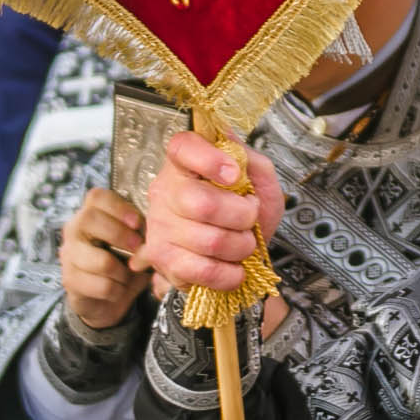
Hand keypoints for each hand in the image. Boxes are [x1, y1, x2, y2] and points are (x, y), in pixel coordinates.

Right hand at [61, 187, 153, 328]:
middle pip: (90, 219)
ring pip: (101, 260)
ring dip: (124, 272)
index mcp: (90, 214)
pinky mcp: (71, 281)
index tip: (137, 223)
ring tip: (128, 276)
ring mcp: (69, 255)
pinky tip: (118, 290)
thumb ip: (141, 233)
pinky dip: (118, 291)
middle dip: (120, 234)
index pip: (96, 197)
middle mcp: (74, 230)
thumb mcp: (134, 244)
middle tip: (138, 247)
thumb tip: (158, 230)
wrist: (105, 300)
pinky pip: (103, 286)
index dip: (119, 207)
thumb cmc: (123, 264)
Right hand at [140, 131, 283, 293]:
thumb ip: (251, 162)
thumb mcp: (258, 181)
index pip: (183, 148)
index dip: (209, 158)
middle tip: (248, 218)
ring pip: (211, 241)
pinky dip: (230, 274)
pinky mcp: (165, 261)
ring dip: (241, 246)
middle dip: (242, 215)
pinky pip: (205, 270)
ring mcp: (161, 228)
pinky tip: (233, 266)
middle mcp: (166, 192)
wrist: (240, 255)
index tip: (234, 174)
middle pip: (204, 203)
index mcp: (185, 164)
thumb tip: (232, 146)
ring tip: (242, 243)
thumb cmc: (243, 213)